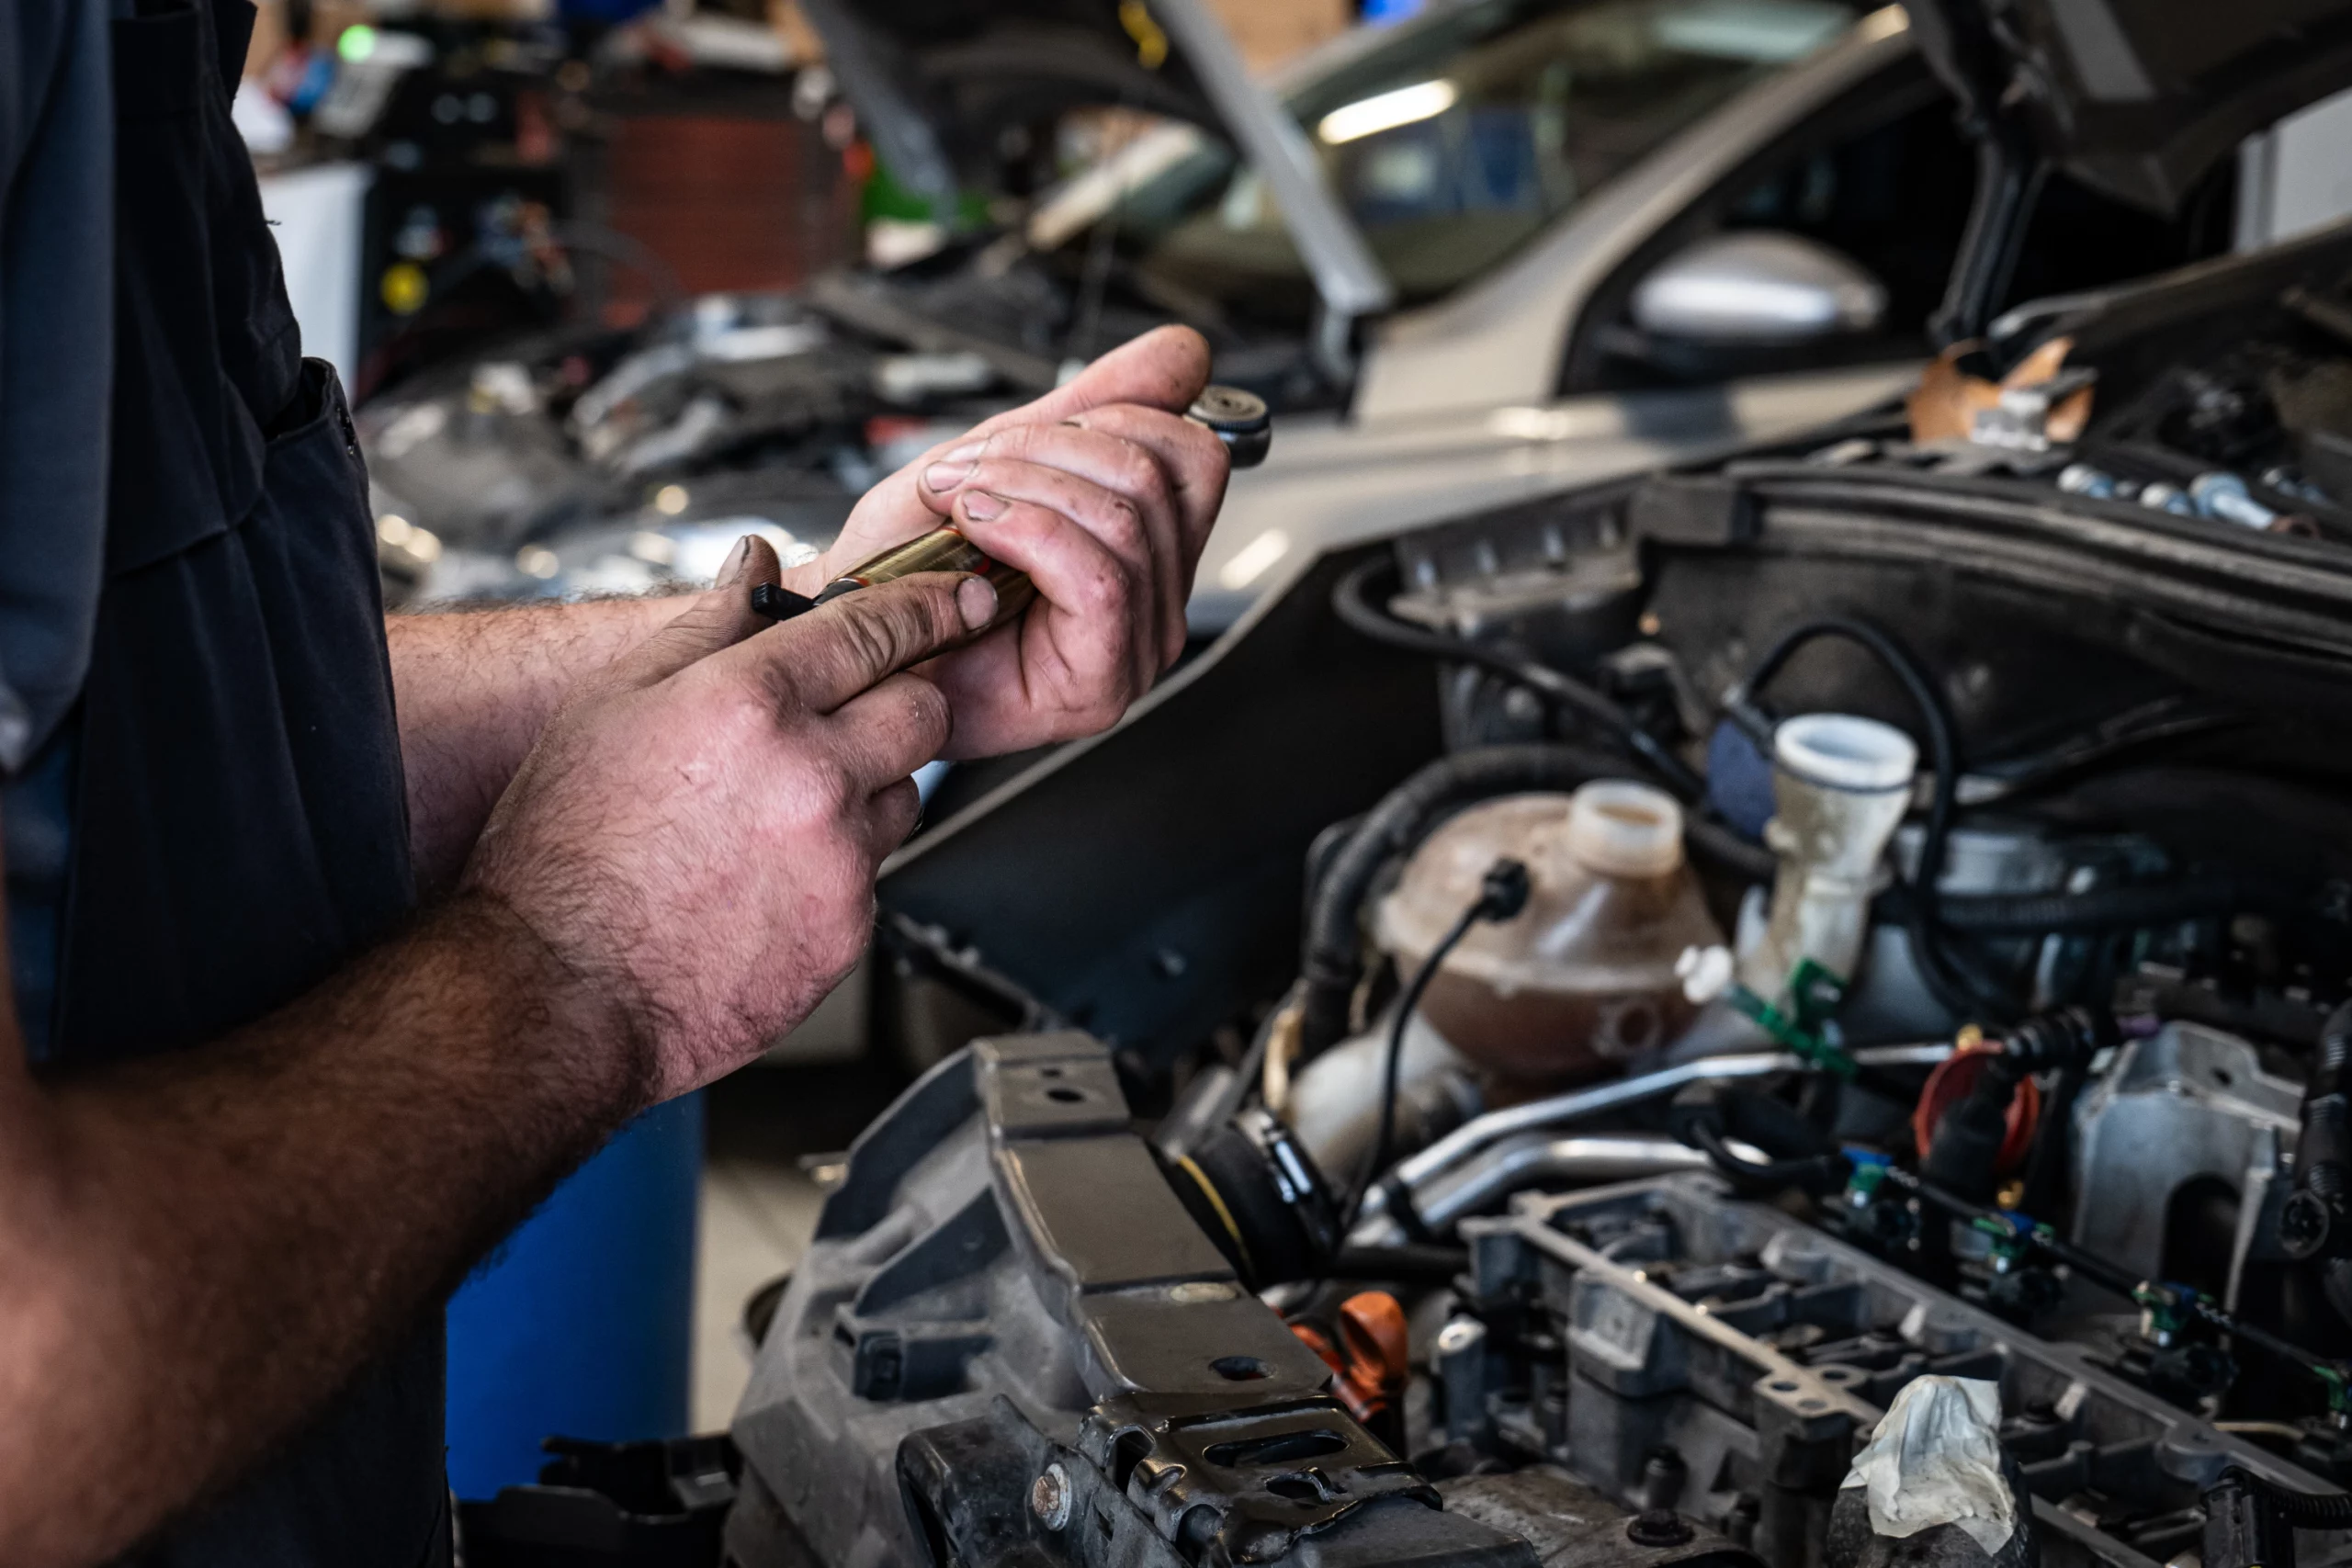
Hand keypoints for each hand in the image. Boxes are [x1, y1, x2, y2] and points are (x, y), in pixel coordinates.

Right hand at [462, 540, 994, 1100]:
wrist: (558, 993)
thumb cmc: (566, 854)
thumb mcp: (612, 705)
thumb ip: (704, 625)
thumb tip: (754, 563)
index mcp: (750, 705)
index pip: (877, 628)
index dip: (928, 605)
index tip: (955, 599)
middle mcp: (810, 777)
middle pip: (924, 709)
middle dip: (903, 699)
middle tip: (854, 712)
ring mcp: (838, 858)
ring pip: (906, 794)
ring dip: (869, 787)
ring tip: (778, 811)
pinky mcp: (849, 929)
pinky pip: (875, 873)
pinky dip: (840, 865)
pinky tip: (769, 875)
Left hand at [793, 325, 1231, 758]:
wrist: (852, 643)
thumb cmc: (910, 572)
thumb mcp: (1000, 459)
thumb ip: (1088, 406)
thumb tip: (1180, 354)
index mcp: (1148, 545)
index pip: (1192, 453)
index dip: (1108, 417)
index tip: (1019, 438)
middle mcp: (1155, 598)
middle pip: (1154, 475)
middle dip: (1043, 449)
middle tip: (969, 472)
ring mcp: (1137, 646)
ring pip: (1127, 519)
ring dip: (1023, 487)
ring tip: (962, 505)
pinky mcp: (1104, 682)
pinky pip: (1099, 576)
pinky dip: (1026, 531)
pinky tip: (977, 533)